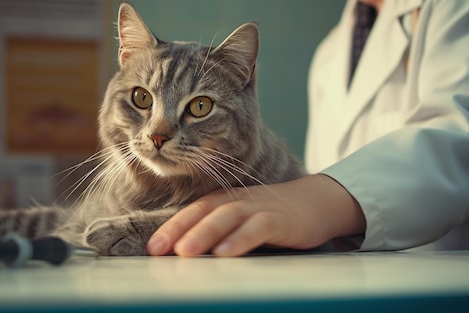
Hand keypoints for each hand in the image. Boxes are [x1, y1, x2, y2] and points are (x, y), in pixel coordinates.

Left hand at [146, 174, 365, 256]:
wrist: (316, 203)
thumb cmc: (272, 217)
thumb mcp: (241, 221)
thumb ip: (217, 232)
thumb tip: (185, 255)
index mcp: (224, 201)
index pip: (193, 212)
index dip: (171, 228)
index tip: (152, 248)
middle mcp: (238, 201)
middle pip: (204, 212)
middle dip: (179, 230)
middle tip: (158, 250)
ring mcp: (259, 208)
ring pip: (227, 217)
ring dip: (204, 233)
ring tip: (186, 252)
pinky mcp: (281, 219)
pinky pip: (258, 228)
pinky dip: (241, 239)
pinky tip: (226, 253)